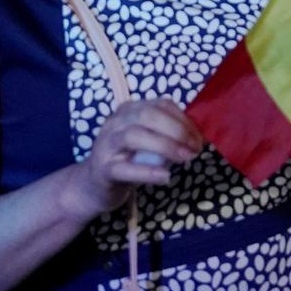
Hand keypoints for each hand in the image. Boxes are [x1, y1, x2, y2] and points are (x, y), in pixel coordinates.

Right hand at [68, 98, 202, 215]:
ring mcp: (106, 145)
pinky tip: (165, 176)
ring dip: (165, 146)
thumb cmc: (127, 159)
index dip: (183, 120)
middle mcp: (116, 122)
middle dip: (176, 130)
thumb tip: (197, 137)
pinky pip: (125, 168)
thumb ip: (166, 134)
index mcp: (129, 110)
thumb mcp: (148, 141)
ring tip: (184, 158)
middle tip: (194, 148)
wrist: (92, 186)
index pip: (161, 105)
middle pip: (147, 115)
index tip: (199, 138)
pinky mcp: (103, 170)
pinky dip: (148, 171)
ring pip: (134, 136)